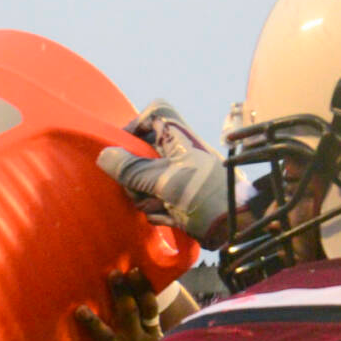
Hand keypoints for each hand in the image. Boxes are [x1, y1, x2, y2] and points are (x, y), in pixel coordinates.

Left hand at [54, 278, 167, 340]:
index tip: (136, 269)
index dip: (144, 288)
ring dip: (93, 323)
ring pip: (106, 337)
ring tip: (80, 310)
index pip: (150, 308)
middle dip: (121, 293)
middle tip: (112, 274)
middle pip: (129, 314)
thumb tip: (149, 321)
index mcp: (152, 337)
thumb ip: (156, 339)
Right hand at [97, 100, 235, 245]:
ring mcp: (177, 176)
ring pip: (144, 181)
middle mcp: (177, 153)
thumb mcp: (165, 181)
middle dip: (136, 176)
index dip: (136, 125)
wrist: (237, 226)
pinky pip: (154, 200)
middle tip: (142, 189)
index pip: (154, 113)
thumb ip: (132, 170)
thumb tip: (103, 156)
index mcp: (178, 137)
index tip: (124, 147)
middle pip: (141, 153)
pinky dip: (158, 210)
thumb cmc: (204, 194)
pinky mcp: (178, 199)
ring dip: (146, 197)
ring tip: (161, 206)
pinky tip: (169, 217)